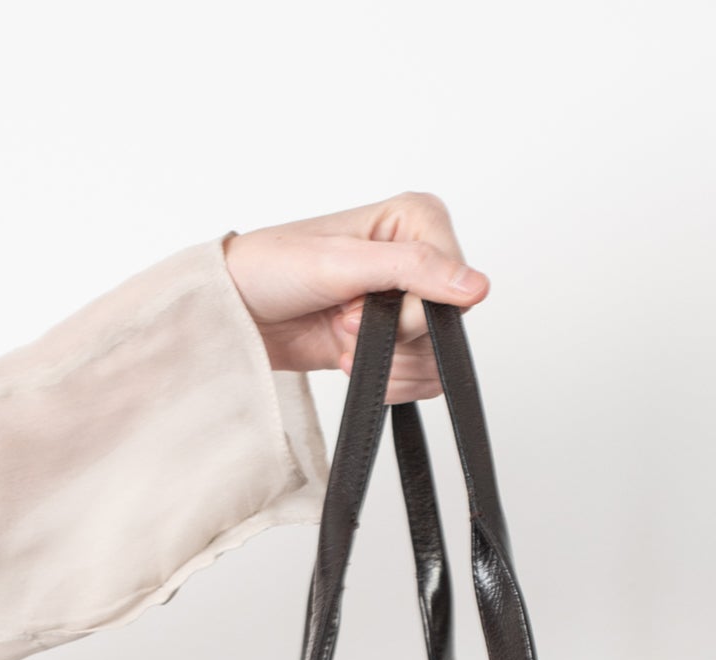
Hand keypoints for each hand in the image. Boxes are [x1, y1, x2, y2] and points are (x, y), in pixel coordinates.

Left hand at [223, 193, 488, 402]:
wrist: (238, 311)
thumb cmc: (273, 269)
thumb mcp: (343, 262)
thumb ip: (414, 269)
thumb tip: (477, 287)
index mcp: (416, 219)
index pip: (453, 280)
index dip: (411, 308)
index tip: (361, 305)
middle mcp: (420, 259)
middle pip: (447, 323)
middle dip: (393, 338)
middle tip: (343, 323)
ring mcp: (408, 303)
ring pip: (437, 357)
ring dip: (389, 365)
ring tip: (343, 343)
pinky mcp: (395, 341)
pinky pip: (423, 378)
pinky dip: (391, 383)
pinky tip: (351, 363)